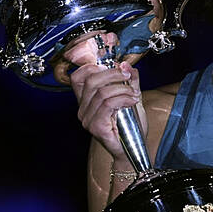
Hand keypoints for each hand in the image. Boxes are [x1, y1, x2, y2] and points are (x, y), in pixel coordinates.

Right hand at [63, 32, 146, 158]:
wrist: (134, 149)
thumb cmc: (130, 126)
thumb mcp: (131, 97)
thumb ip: (129, 81)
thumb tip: (126, 65)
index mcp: (87, 100)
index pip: (78, 77)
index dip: (91, 65)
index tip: (110, 62)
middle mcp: (82, 109)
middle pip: (90, 80)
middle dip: (112, 73)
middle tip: (127, 76)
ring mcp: (87, 119)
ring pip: (101, 92)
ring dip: (122, 89)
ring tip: (134, 95)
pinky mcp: (95, 127)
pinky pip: (108, 104)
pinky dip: (123, 98)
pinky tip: (132, 101)